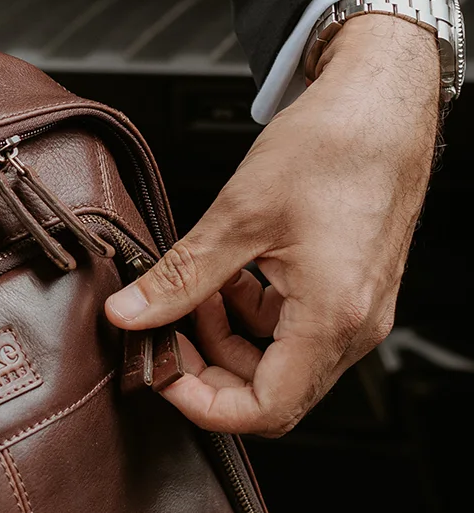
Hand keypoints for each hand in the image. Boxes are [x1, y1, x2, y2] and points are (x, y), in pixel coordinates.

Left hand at [105, 14, 440, 435]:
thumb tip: (128, 314)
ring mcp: (357, 312)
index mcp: (332, 318)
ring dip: (226, 339)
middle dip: (208, 368)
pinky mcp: (351, 293)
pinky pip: (294, 331)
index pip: (266, 410)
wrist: (383, 102)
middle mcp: (354, 327)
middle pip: (270, 392)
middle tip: (165, 329)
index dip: (203, 404)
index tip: (161, 372)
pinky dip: (251, 316)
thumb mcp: (238, 215)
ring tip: (194, 292)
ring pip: (279, 363)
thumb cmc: (334, 146)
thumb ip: (180, 276)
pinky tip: (226, 278)